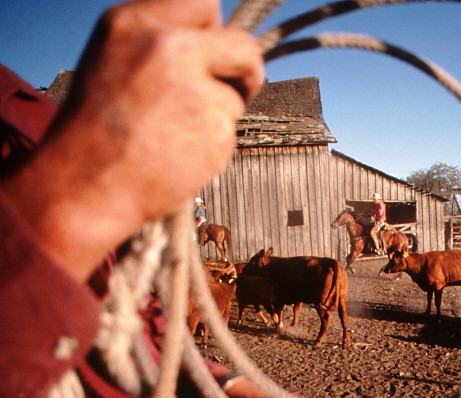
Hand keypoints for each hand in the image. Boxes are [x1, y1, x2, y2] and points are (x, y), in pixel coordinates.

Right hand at [2, 0, 262, 280]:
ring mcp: (194, 90)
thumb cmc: (99, 126)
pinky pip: (229, 132)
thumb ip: (164, 39)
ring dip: (217, 116)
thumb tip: (219, 35)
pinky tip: (177, 154)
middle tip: (233, 88)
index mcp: (135, 22)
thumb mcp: (115, 57)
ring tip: (172, 134)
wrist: (85, 186)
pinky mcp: (215, 130)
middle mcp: (166, 47)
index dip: (216, 32)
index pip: (205, 4)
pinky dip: (212, 146)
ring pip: (235, 97)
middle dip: (245, 70)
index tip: (214, 52)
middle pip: (242, 46)